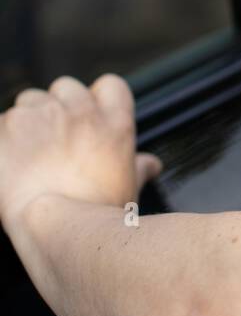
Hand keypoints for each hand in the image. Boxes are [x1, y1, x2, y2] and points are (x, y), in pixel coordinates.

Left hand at [0, 74, 161, 235]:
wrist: (53, 230)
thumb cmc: (95, 218)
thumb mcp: (127, 191)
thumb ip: (139, 169)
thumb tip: (151, 165)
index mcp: (113, 122)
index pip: (110, 85)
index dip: (97, 100)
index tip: (90, 121)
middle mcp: (78, 110)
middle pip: (66, 87)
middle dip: (59, 108)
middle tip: (54, 143)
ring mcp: (39, 114)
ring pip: (29, 100)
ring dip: (28, 121)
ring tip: (28, 156)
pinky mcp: (5, 126)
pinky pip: (1, 122)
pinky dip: (4, 139)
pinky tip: (9, 163)